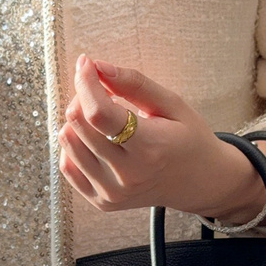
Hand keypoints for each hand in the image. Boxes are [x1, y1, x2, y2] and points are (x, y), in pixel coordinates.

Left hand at [58, 55, 265, 220]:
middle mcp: (128, 175)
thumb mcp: (172, 105)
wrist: (198, 183)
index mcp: (151, 149)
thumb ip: (135, 84)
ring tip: (105, 119)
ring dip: (79, 121)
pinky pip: (67, 165)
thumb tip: (98, 66)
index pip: (100, 114)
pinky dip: (76, 145)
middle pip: (78, 124)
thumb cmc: (188, 140)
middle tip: (104, 93)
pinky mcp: (101, 201)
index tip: (86, 64)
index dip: (86, 83)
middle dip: (84, 97)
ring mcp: (112, 193)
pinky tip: (97, 140)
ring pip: (68, 142)